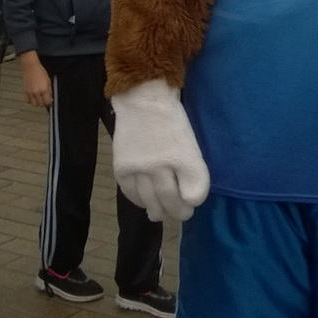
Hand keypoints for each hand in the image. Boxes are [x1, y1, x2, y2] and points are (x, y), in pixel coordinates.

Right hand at [20, 53, 51, 107]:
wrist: (31, 67)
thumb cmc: (40, 72)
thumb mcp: (49, 81)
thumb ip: (50, 90)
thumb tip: (51, 98)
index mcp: (44, 90)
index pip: (47, 102)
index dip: (50, 103)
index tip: (50, 102)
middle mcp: (37, 92)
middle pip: (41, 105)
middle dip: (44, 104)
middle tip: (45, 100)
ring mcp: (30, 93)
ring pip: (34, 104)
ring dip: (37, 103)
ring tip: (39, 99)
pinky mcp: (25, 91)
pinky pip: (27, 101)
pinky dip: (31, 101)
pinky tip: (33, 97)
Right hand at [112, 79, 209, 221]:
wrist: (143, 102)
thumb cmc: (172, 122)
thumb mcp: (191, 144)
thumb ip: (195, 173)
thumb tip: (190, 200)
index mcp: (183, 157)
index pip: (192, 192)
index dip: (193, 203)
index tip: (192, 206)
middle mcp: (160, 165)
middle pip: (169, 199)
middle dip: (177, 211)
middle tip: (181, 215)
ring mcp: (139, 167)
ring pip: (149, 200)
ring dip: (157, 211)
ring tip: (160, 214)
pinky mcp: (122, 168)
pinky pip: (130, 193)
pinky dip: (138, 201)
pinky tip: (144, 202)